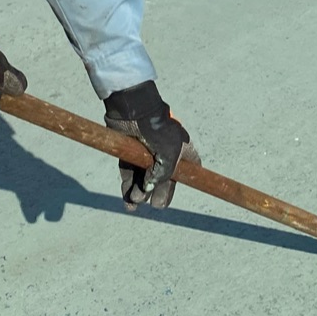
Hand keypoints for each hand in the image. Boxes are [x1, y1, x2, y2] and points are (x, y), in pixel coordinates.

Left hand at [103, 80, 193, 209]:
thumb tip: (149, 189)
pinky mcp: (130, 154)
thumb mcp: (170, 156)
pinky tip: (128, 200)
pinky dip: (128, 187)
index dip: (185, 182)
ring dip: (140, 193)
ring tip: (135, 202)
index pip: (188, 171)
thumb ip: (163, 176)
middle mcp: (165, 153)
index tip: (185, 190)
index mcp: (181, 150)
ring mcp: (146, 154)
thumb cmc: (159, 130)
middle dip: (159, 193)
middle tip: (156, 205)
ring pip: (144, 179)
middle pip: (163, 179)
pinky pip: (130, 174)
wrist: (135, 111)